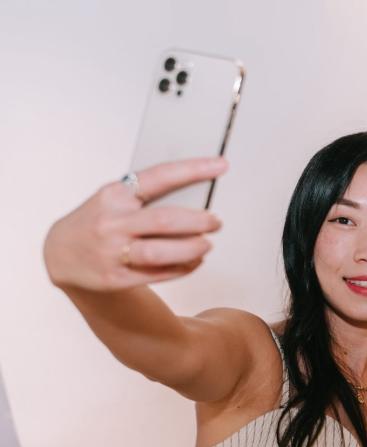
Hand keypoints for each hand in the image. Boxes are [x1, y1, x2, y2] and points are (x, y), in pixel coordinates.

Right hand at [44, 157, 226, 290]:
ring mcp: (112, 252)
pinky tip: (195, 261)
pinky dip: (184, 267)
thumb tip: (197, 198)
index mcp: (114, 195)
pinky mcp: (116, 278)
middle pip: (165, 220)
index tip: (220, 165)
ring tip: (207, 244)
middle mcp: (112, 222)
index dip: (193, 170)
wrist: (61, 254)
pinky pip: (159, 274)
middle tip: (216, 221)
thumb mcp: (114, 200)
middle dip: (199, 221)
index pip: (159, 177)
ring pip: (162, 252)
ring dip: (193, 248)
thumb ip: (146, 198)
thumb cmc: (100, 220)